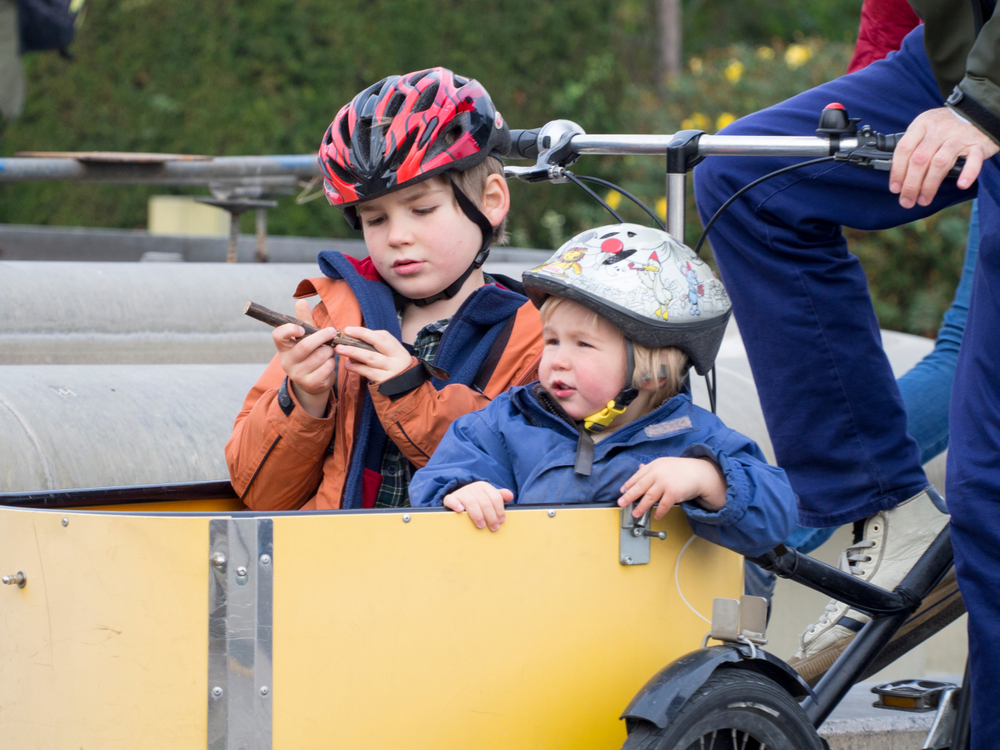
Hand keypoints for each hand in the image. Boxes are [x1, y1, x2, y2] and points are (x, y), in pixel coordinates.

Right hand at [273, 299, 336, 417]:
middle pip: (305, 346)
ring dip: (330, 351)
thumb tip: (301, 301)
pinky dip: (333, 362)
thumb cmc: (309, 354)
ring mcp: (298, 374)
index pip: (278, 335)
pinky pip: (327, 367)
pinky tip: (330, 362)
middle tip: (332, 331)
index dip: (289, 330)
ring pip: (320, 356)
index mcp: (283, 347)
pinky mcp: (310, 383)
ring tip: (329, 351)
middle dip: (322, 337)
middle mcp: (287, 361)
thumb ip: (304, 321)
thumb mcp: (305, 338)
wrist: (312, 382)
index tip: (302, 328)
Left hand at [336, 326, 412, 383]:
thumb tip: (357, 337)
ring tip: (340, 350)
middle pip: (374, 350)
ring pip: (370, 360)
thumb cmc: (395, 365)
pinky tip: (348, 365)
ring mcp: (390, 372)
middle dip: (355, 344)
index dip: (364, 333)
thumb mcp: (394, 353)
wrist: (406, 388)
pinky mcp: (384, 382)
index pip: (381, 337)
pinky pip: (368, 373)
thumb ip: (379, 343)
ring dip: (353, 354)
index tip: (348, 329)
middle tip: (339, 341)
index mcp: (398, 350)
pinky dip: (356, 368)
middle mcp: (396, 360)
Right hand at [443, 482, 513, 530]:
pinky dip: (455, 505)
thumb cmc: (477, 499)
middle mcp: (473, 488)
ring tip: (481, 525)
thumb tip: (510, 496)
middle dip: (491, 516)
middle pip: (485, 502)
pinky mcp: (451, 498)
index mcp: (484, 487)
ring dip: (477, 515)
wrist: (459, 497)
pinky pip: (451, 500)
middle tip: (494, 527)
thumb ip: (500, 497)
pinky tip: (460, 511)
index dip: (499, 510)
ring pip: (471, 502)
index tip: (501, 521)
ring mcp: (462, 492)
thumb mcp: (489, 496)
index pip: (495, 498)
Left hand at [617, 457, 726, 519]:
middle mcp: (658, 474)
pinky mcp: (673, 493)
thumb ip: (651, 468)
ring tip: (635, 513)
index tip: (622, 491)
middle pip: (640, 487)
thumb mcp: (664, 464)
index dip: (628, 484)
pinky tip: (656, 516)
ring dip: (641, 507)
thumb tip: (639, 468)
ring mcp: (665, 483)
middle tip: (621, 503)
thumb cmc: (682, 470)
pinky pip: (663, 505)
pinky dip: (659, 512)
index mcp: (654, 466)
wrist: (700, 473)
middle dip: (629, 496)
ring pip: (649, 498)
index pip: (638, 476)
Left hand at [890, 107, 998, 207]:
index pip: (904, 149)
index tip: (895, 188)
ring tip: (924, 200)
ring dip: (930, 184)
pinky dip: (968, 173)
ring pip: (940, 162)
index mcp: (922, 125)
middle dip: (911, 184)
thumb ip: (913, 146)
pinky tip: (961, 184)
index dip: (897, 171)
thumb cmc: (945, 125)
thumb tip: (898, 176)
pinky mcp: (977, 144)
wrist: (976, 112)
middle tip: (907, 200)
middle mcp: (939, 130)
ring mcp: (958, 136)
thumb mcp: (925, 128)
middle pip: (920, 159)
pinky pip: (973, 159)